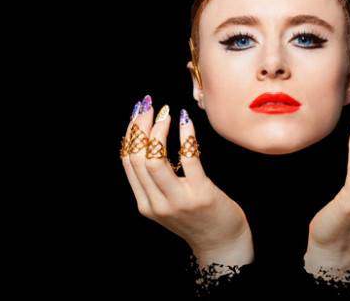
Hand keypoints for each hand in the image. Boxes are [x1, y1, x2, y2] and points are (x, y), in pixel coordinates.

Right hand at [121, 96, 253, 269]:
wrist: (222, 243)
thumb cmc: (198, 217)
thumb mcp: (168, 203)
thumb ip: (156, 181)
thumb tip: (148, 141)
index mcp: (145, 205)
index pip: (128, 163)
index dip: (130, 134)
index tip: (137, 113)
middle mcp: (157, 204)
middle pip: (137, 159)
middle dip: (139, 127)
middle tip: (148, 106)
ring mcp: (178, 200)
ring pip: (154, 160)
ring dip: (157, 131)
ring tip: (165, 113)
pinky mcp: (201, 194)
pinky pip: (188, 159)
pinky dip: (185, 136)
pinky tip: (186, 121)